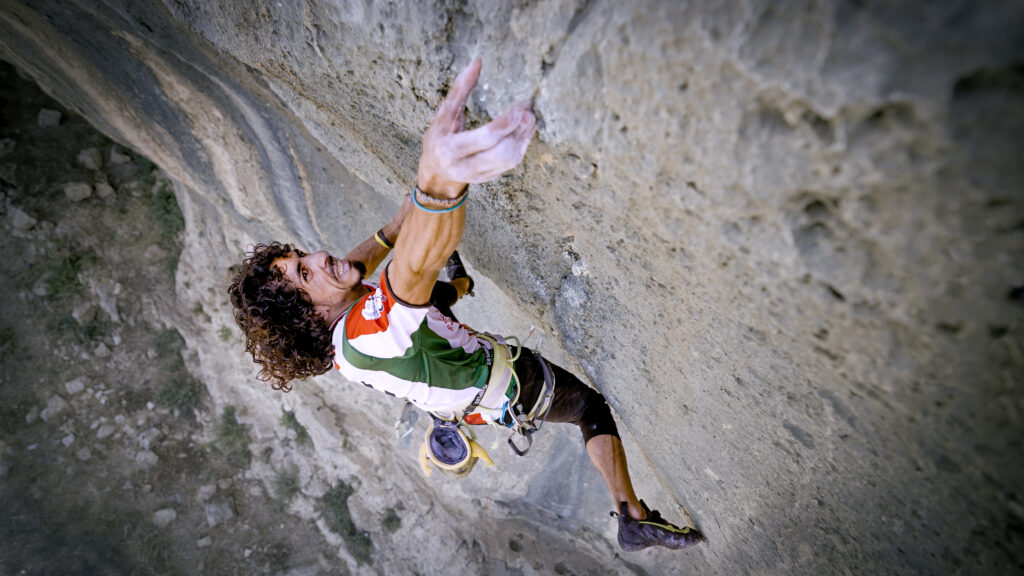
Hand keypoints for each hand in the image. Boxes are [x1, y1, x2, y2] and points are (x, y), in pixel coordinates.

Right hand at [416, 59, 536, 197]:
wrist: (437, 172)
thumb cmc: (440, 137)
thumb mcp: (444, 114)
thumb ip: (460, 89)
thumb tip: (478, 61)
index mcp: (450, 149)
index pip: (484, 138)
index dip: (505, 123)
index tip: (520, 107)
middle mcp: (464, 167)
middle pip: (501, 153)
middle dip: (518, 132)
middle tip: (528, 111)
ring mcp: (479, 176)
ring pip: (510, 160)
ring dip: (523, 138)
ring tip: (530, 118)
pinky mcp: (490, 178)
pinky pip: (511, 164)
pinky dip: (521, 145)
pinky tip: (525, 130)